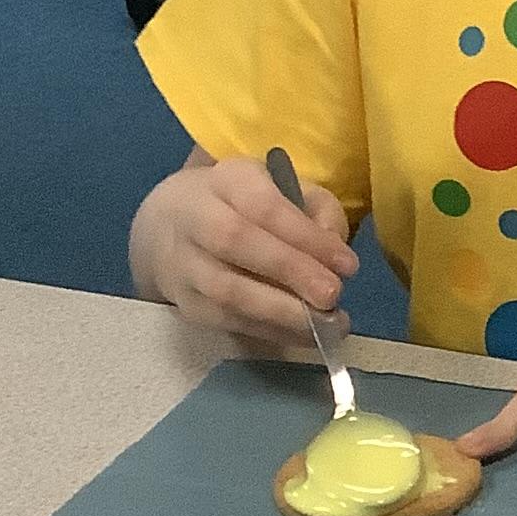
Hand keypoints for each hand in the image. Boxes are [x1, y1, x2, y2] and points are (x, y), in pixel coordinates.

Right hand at [129, 153, 358, 350]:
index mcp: (227, 180)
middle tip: (333, 296)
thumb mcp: (283, 188)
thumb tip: (336, 254)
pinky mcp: (184, 303)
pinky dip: (269, 331)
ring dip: (280, 311)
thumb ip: (318, 210)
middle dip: (290, 271)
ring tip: (326, 324)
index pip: (263, 205)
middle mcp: (195, 216)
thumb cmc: (242, 205)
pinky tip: (304, 335)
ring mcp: (183, 263)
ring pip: (225, 290)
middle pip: (236, 242)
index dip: (305, 235)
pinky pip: (226, 321)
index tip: (348, 264)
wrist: (168, 227)